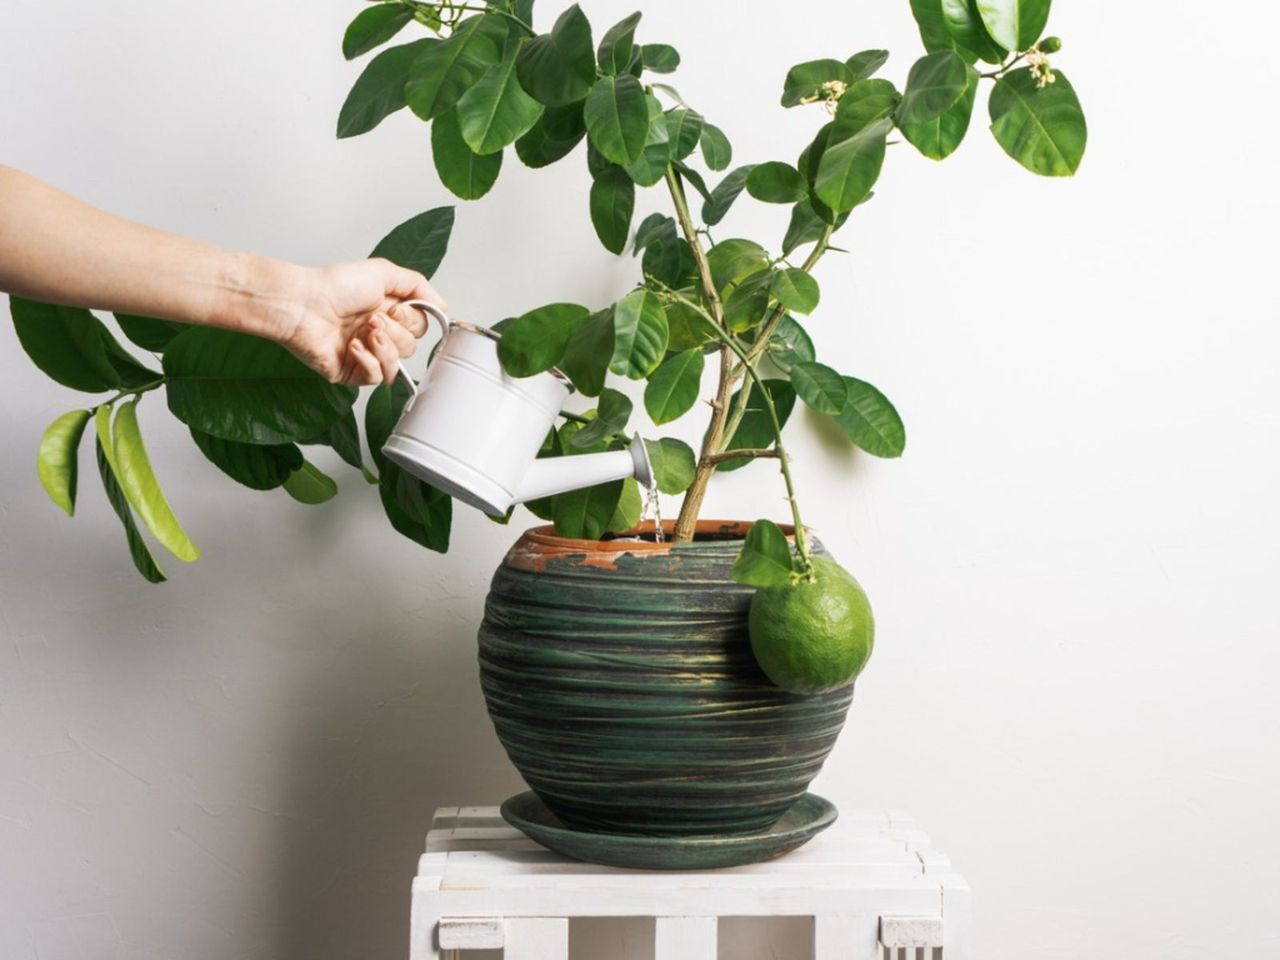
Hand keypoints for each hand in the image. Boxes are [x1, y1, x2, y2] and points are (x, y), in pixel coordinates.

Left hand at [282, 258, 446, 385]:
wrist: (303, 304)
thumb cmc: (333, 286)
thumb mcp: (384, 273)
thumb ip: (418, 286)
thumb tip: (443, 306)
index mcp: (388, 312)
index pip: (419, 328)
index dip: (411, 320)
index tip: (393, 308)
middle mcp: (378, 334)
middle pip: (411, 348)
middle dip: (394, 333)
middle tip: (371, 319)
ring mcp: (366, 355)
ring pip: (397, 366)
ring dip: (384, 348)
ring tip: (363, 332)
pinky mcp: (351, 372)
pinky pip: (376, 378)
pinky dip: (368, 361)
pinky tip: (353, 347)